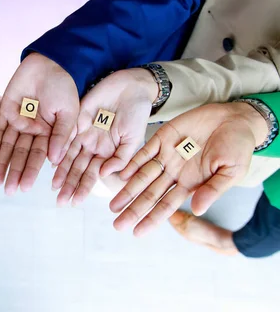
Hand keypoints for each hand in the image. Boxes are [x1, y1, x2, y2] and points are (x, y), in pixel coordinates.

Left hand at [0, 53, 78, 194]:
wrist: (50, 63)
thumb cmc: (65, 87)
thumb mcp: (69, 112)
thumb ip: (61, 135)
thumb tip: (54, 160)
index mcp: (48, 134)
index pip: (39, 156)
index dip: (32, 172)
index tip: (25, 187)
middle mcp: (32, 130)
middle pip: (21, 155)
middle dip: (15, 172)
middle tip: (7, 190)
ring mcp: (17, 120)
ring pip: (8, 146)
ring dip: (2, 163)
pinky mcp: (4, 109)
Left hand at [52, 69, 156, 205]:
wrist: (132, 88)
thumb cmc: (137, 114)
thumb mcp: (134, 139)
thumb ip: (121, 158)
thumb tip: (103, 175)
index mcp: (107, 153)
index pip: (92, 174)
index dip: (83, 188)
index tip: (75, 202)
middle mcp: (93, 145)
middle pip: (77, 168)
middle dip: (69, 185)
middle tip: (59, 201)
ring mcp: (84, 132)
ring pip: (68, 155)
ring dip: (61, 171)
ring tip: (53, 187)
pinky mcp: (77, 118)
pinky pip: (65, 134)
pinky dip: (58, 147)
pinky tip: (51, 160)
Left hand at [110, 102, 268, 236]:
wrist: (236, 118)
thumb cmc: (238, 147)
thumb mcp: (231, 172)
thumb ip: (213, 190)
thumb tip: (197, 210)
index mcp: (191, 183)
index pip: (167, 205)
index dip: (152, 219)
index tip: (137, 232)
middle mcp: (174, 172)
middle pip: (150, 194)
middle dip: (133, 209)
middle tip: (117, 225)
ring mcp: (167, 155)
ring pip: (142, 176)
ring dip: (127, 190)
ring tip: (112, 206)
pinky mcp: (162, 136)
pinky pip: (144, 151)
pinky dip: (131, 163)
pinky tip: (119, 175)